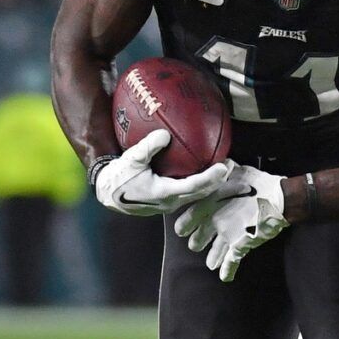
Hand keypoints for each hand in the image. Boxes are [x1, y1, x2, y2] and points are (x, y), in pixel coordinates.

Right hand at [93, 129, 234, 216]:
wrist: (107, 194)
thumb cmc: (118, 177)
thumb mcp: (131, 159)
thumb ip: (148, 147)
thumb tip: (165, 135)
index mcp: (163, 194)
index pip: (193, 187)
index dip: (210, 178)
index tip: (223, 167)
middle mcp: (170, 202)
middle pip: (201, 193)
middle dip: (218, 180)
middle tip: (231, 164)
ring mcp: (169, 203)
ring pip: (197, 195)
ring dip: (211, 183)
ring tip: (223, 167)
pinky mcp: (167, 201)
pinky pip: (189, 192)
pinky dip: (200, 183)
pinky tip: (203, 169)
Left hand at [173, 165, 288, 281]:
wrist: (278, 198)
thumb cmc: (258, 183)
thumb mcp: (237, 170)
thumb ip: (224, 169)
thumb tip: (220, 162)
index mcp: (209, 204)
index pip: (185, 220)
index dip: (184, 226)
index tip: (183, 229)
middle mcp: (214, 221)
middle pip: (196, 241)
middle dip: (197, 242)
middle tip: (198, 243)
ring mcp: (227, 235)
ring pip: (213, 253)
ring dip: (212, 258)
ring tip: (211, 262)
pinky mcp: (240, 244)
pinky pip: (230, 262)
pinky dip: (227, 271)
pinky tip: (224, 277)